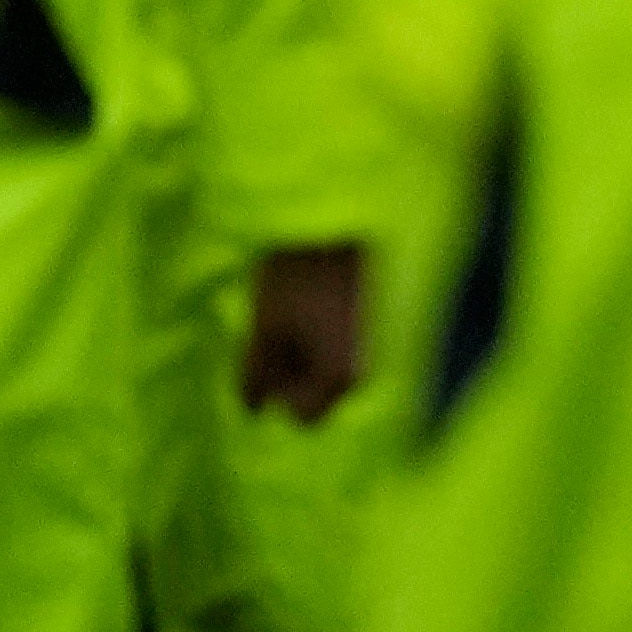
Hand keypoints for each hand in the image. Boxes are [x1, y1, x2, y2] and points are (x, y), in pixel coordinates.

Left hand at [240, 239, 370, 421]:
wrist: (346, 215)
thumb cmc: (299, 272)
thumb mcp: (266, 325)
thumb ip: (256, 374)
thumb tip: (252, 411)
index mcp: (340, 377)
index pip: (303, 416)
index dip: (273, 393)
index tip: (258, 358)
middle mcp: (368, 368)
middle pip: (321, 391)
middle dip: (291, 371)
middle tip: (270, 329)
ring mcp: (378, 344)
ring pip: (332, 365)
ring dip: (305, 348)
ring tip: (290, 307)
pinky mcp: (380, 319)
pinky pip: (346, 343)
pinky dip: (324, 330)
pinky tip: (311, 297)